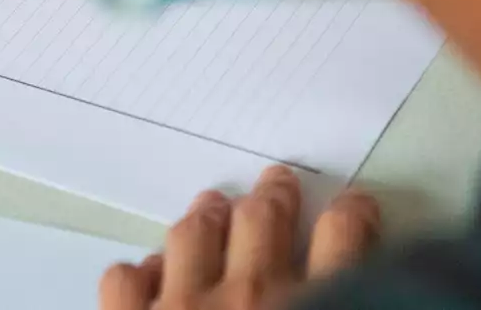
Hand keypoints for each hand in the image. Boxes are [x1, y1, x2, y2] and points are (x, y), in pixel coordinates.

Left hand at [102, 167, 378, 309]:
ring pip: (193, 235)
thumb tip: (351, 288)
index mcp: (319, 306)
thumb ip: (346, 297)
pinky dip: (138, 274)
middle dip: (271, 198)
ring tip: (211, 207)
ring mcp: (184, 306)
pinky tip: (146, 274)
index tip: (355, 204)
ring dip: (205, 219)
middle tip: (275, 183)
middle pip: (262, 222)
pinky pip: (125, 281)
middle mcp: (253, 296)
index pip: (346, 241)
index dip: (352, 216)